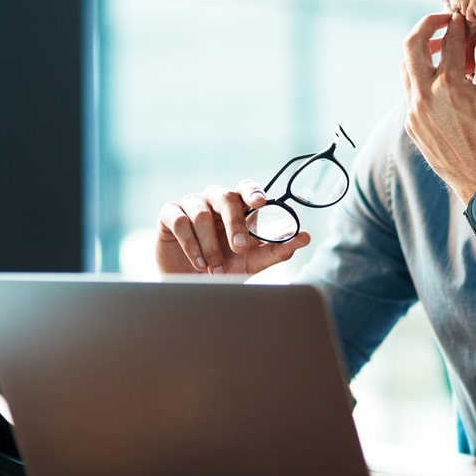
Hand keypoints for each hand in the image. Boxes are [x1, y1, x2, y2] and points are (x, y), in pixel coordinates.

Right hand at [156, 182, 310, 274]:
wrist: (192, 287)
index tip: (260, 203)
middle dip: (235, 224)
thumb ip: (279, 249)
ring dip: (210, 245)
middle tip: (240, 248)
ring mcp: (191, 204)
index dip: (253, 191)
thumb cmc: (226, 268)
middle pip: (226, 197)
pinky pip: (180, 221)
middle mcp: (215, 200)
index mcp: (238, 206)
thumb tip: (305, 237)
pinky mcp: (170, 214)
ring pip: (202, 213)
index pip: (246, 188)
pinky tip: (199, 263)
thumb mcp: (254, 262)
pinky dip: (191, 245)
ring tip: (215, 268)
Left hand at [402, 12, 475, 200]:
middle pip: (412, 44)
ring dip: (419, 53)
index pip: (449, 41)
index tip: (460, 18)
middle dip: (425, 26)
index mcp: (450, 85)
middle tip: (441, 23)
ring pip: (405, 68)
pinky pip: (408, 92)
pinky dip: (419, 78)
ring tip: (438, 51)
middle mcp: (426, 96)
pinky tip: (436, 81)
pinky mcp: (411, 125)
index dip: (456, 25)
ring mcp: (414, 111)